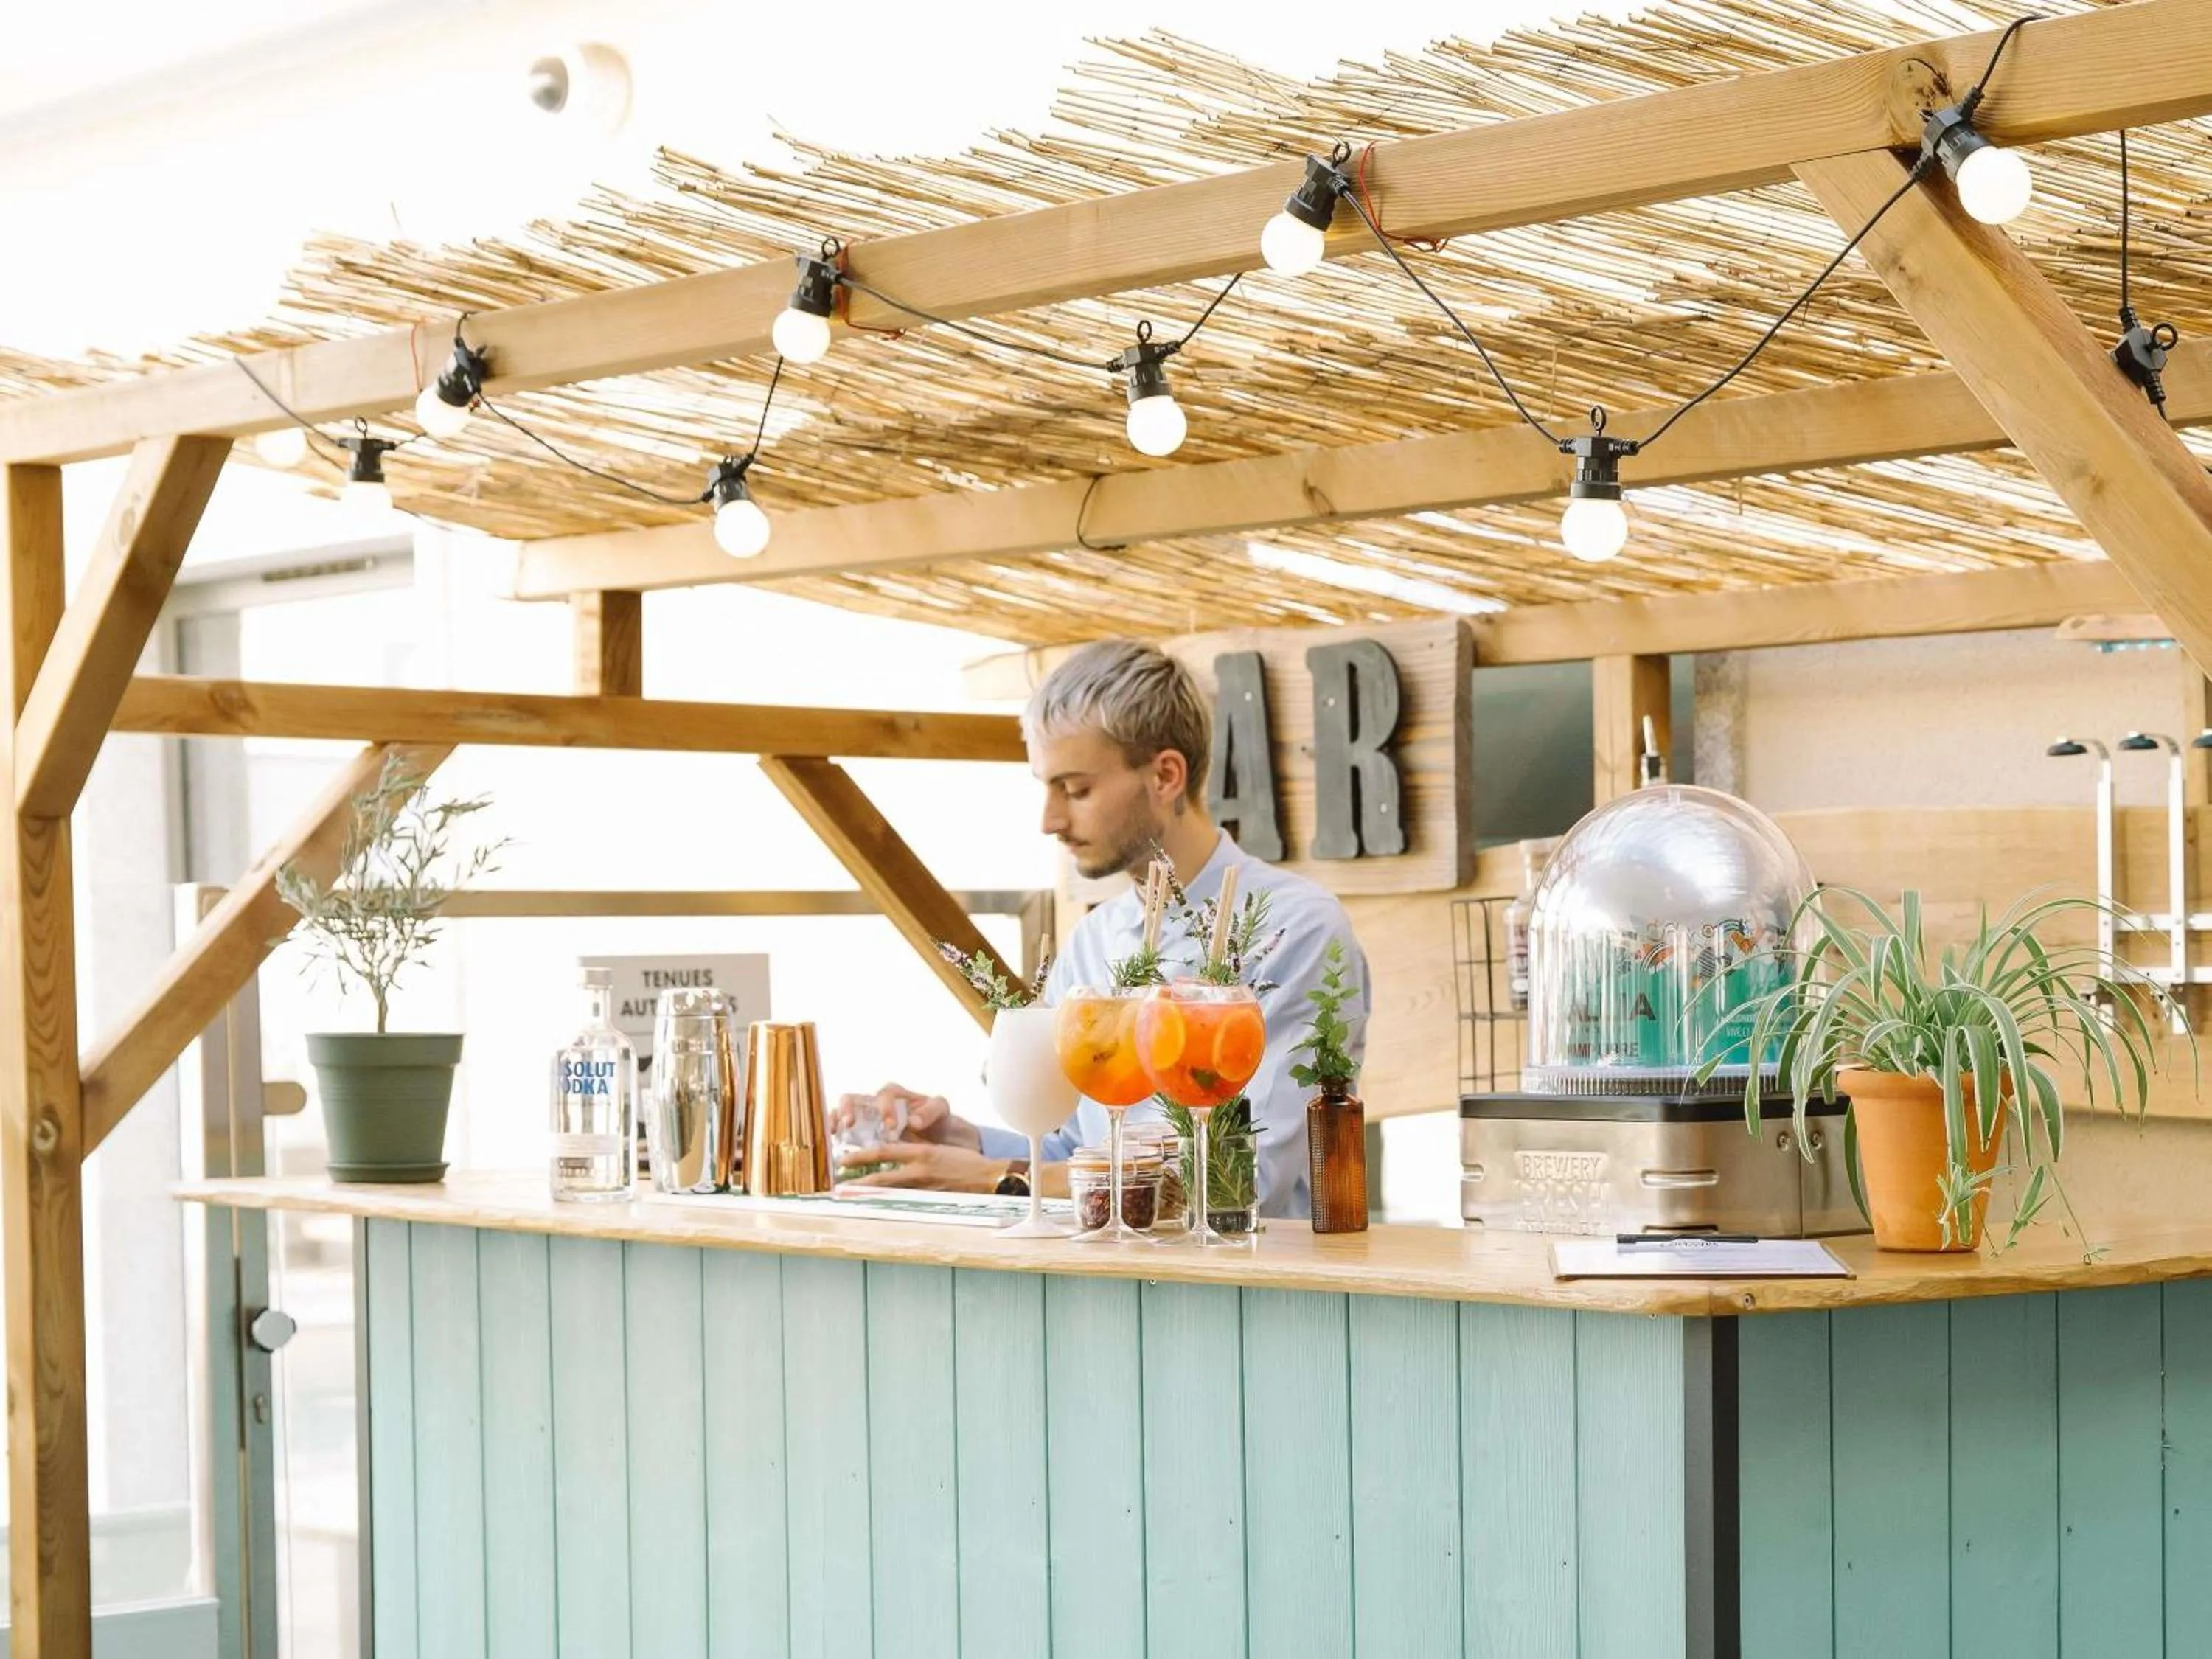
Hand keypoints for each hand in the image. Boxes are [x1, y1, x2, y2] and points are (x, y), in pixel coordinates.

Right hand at [833, 1083, 980, 1150]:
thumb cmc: (938, 1120)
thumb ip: (930, 1111)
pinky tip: (835, 1142)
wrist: (937, 1138)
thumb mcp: (941, 1111)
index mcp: (896, 1095)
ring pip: (843, 1110)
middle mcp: (876, 1103)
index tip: (892, 1127)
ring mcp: (865, 1117)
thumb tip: (913, 1121)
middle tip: (851, 1123)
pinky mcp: (860, 1132)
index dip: (886, 1109)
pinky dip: (835, 1131)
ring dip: (837, 1118)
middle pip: (854, 1097)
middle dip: (849, 1108)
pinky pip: (842, 1127)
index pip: (885, 1095)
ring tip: (837, 1131)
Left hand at [838, 1140, 1007, 1191]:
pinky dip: (888, 1205)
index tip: (844, 1160)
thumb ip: (915, 1148)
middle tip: (838, 1188)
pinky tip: (877, 1208)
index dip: (861, 1157)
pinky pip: (904, 1203)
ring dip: (868, 1197)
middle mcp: (919, 1171)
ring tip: (851, 1200)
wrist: (988, 1178)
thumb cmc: (965, 1162)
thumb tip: (892, 1147)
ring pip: (889, 1194)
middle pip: (880, 1179)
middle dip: (857, 1184)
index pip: (883, 1153)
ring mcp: (924, 1189)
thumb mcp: (938, 1147)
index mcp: (921, 1153)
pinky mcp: (930, 1202)